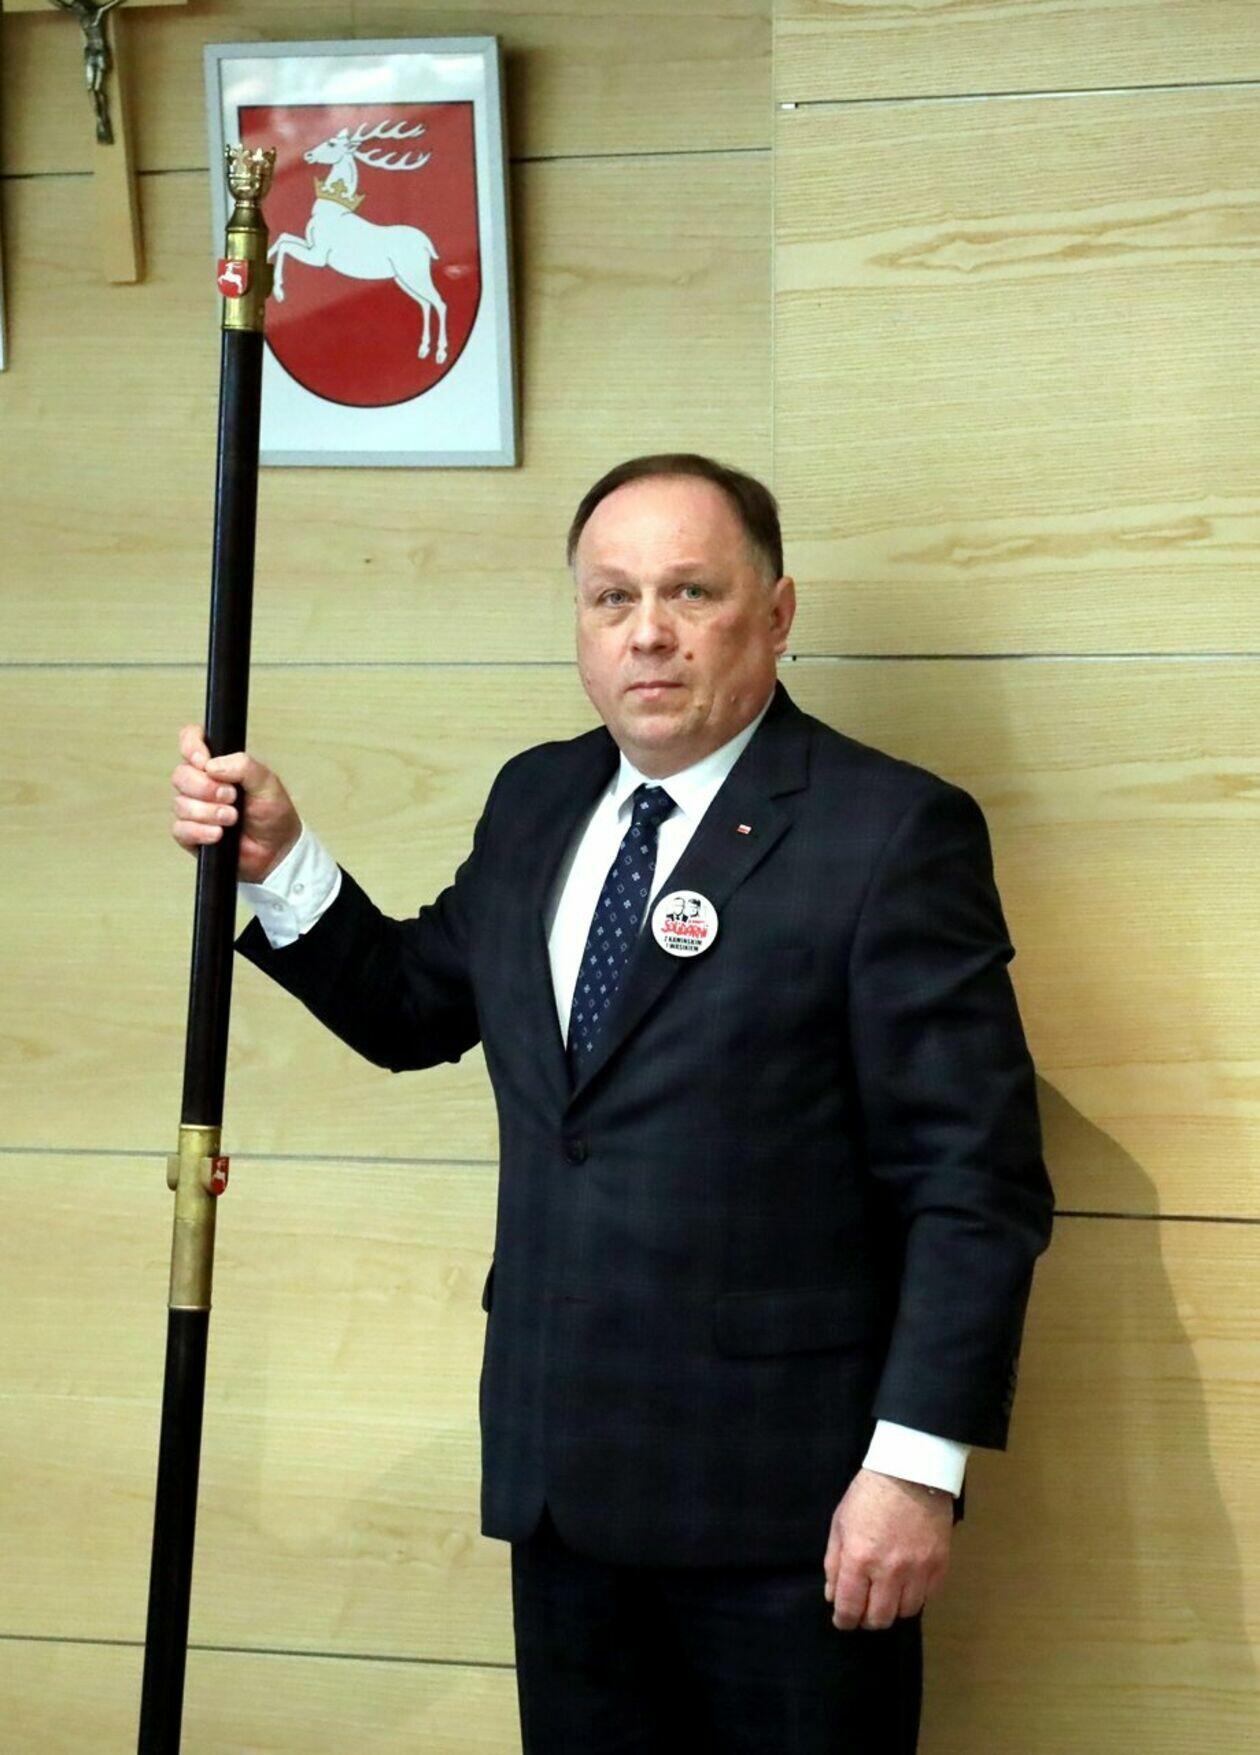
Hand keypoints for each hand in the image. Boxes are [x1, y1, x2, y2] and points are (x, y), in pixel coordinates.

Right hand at [170, 722, 301, 882]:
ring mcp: (193, 809)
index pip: (191, 740)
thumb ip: (244, 766)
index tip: (204, 761)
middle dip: (206, 787)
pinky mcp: (190, 834)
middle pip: (181, 775)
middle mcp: (201, 784)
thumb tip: (212, 766)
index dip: (191, 746)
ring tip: (232, 818)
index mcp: (218, 765)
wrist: (277, 850)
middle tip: (232, 797)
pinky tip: (219, 834)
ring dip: (208, 812)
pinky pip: (180, 829)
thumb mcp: (267, 782)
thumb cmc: (272, 814)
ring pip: (180, 804)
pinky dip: (201, 831)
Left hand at [822, 1467, 952, 1630]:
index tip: (843, 1620)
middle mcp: (888, 1571)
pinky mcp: (939, 1566)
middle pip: (879, 1619)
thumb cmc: (869, 1494)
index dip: (844, 1620)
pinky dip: (915, 1596)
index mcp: (859, 1559)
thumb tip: (833, 1596)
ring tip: (887, 1593)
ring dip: (893, 1608)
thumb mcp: (840, 1523)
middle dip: (867, 1619)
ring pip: (905, 1612)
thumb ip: (834, 1562)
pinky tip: (908, 1583)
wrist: (911, 1472)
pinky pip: (927, 1598)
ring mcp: (917, 1570)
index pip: (850, 1608)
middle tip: (865, 1608)